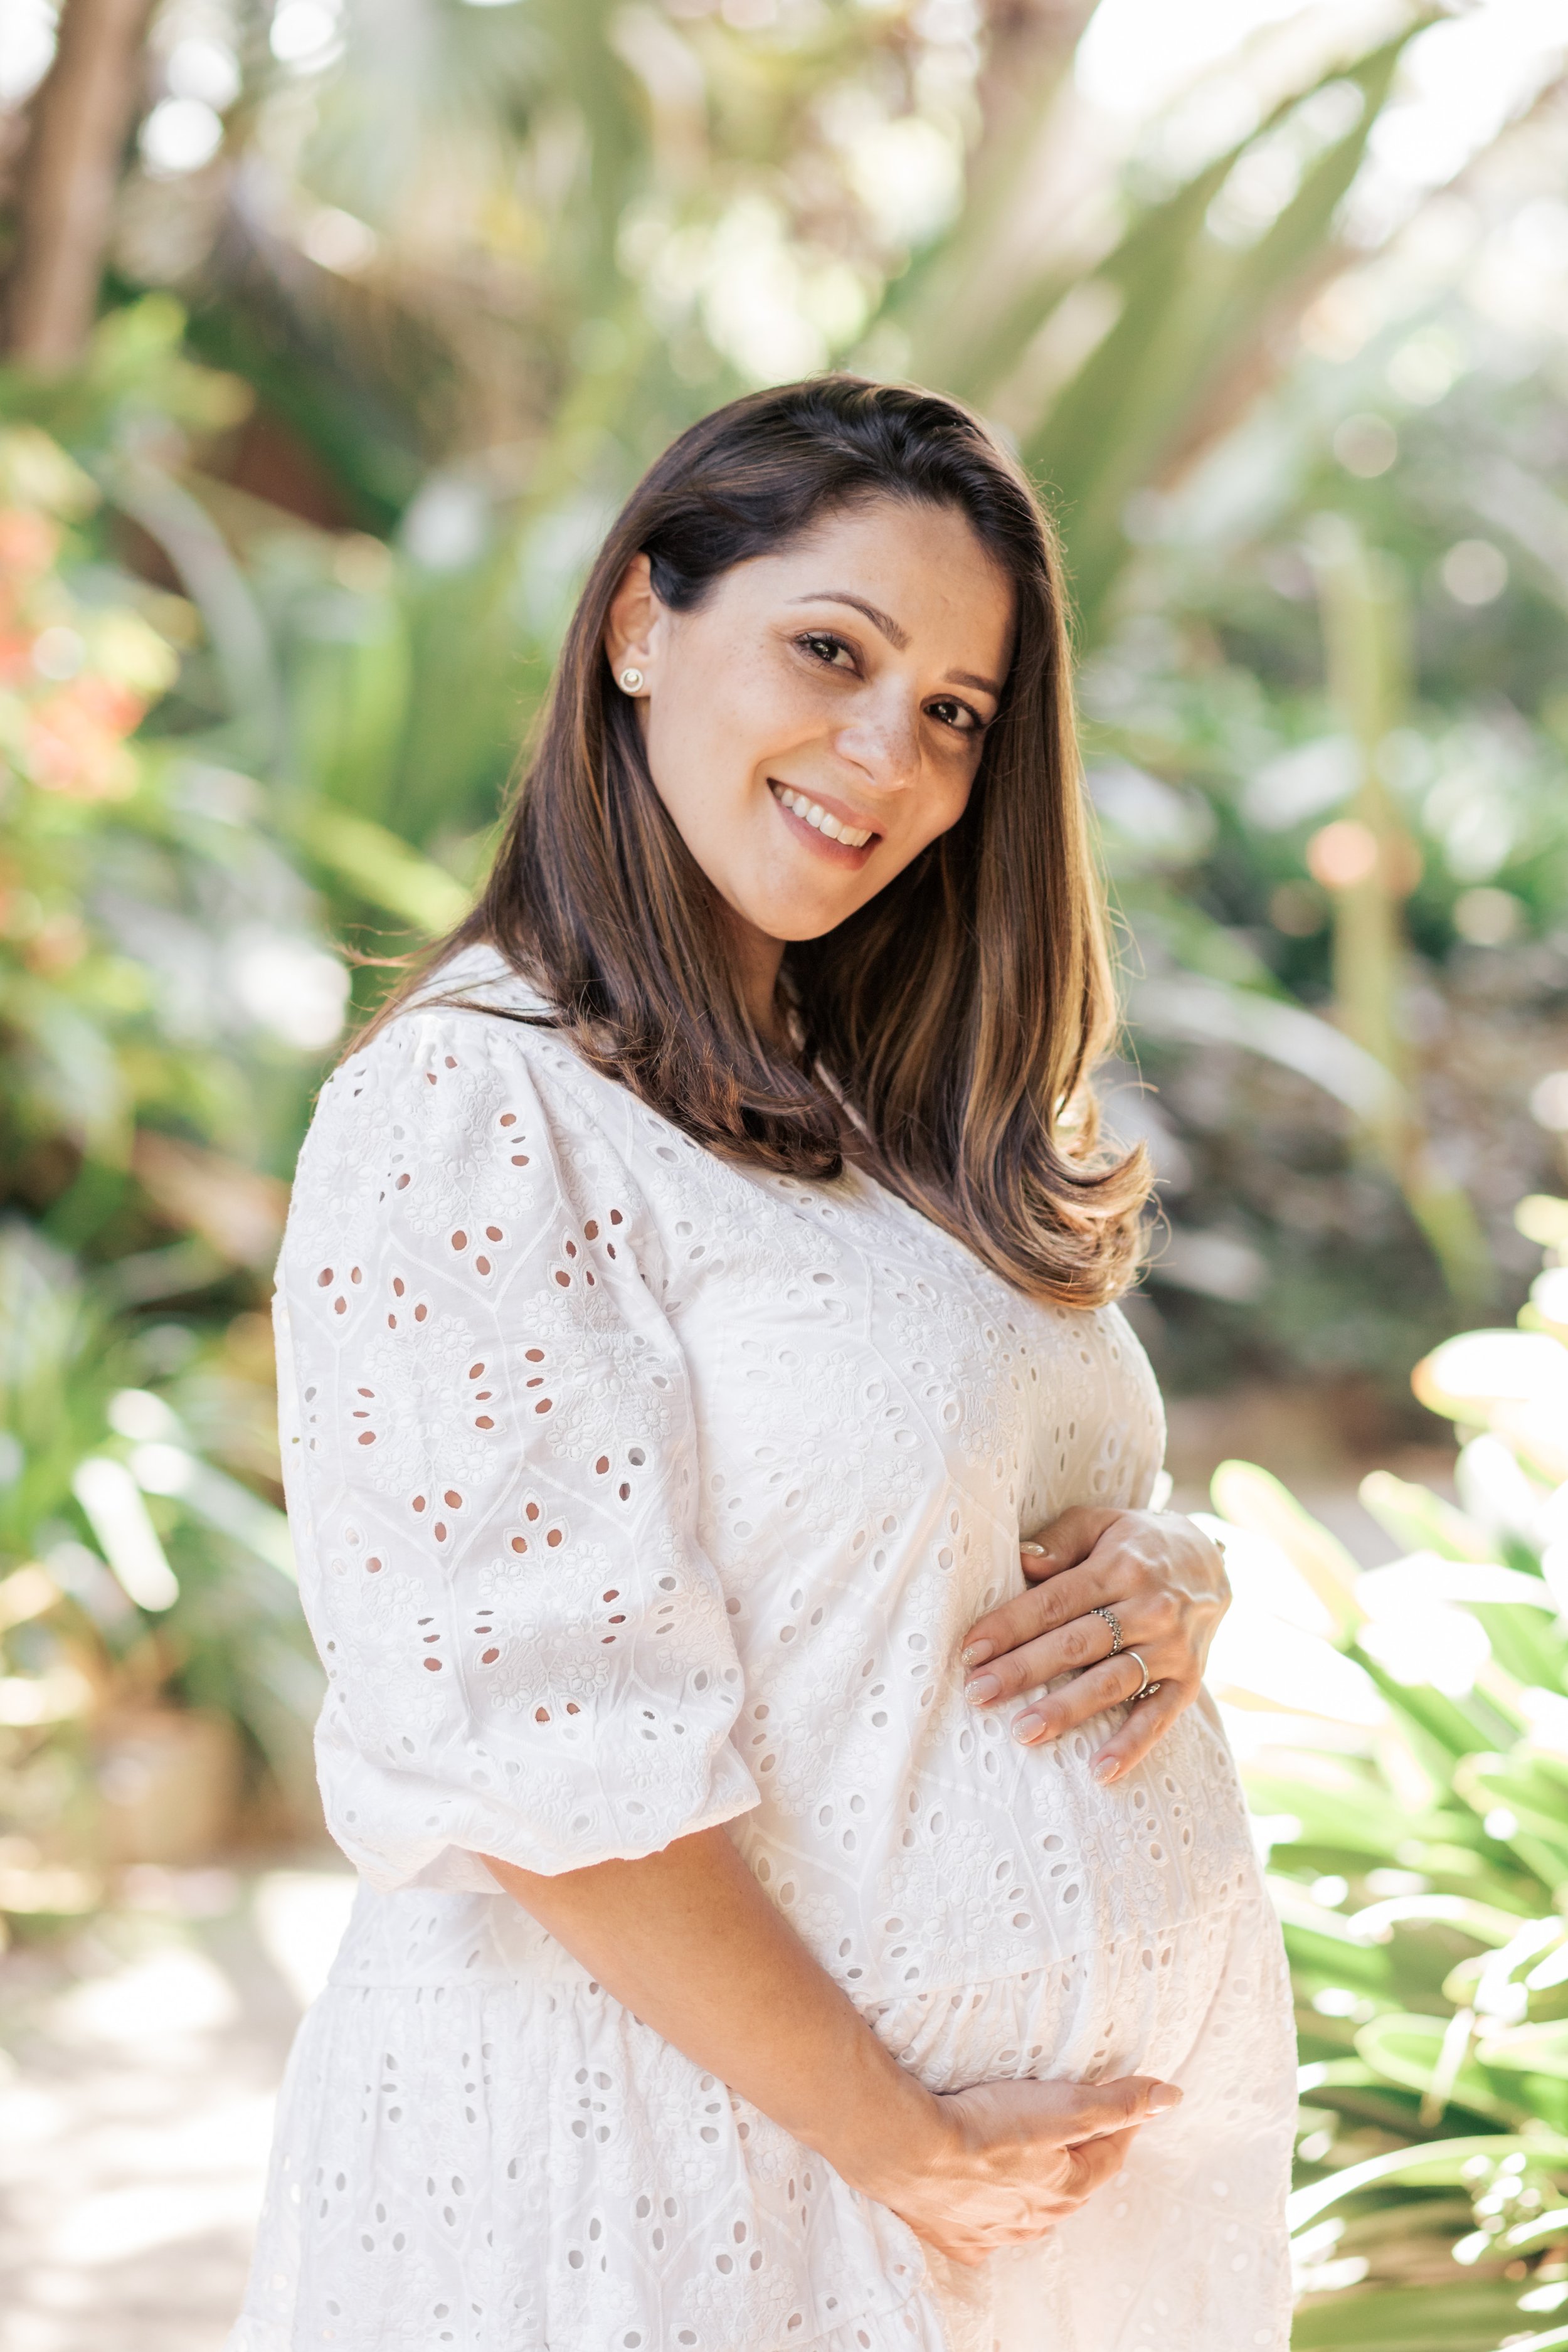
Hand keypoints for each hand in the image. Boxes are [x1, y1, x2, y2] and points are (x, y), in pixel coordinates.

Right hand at [857, 2073, 1181, 2265]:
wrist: (907, 2149)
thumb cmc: (984, 2125)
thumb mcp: (1061, 2105)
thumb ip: (1116, 2102)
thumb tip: (1172, 2096)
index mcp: (1066, 2191)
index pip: (1108, 2156)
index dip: (1120, 2125)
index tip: (1125, 2101)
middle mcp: (1036, 2221)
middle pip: (1068, 2185)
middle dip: (1076, 2156)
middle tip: (1073, 2124)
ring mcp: (994, 2233)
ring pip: (1028, 2211)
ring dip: (1034, 2186)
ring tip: (1026, 2154)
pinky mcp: (956, 2238)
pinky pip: (984, 2228)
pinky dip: (990, 2211)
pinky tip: (981, 2194)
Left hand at [958, 1507, 1229, 1785]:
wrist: (1209, 1561)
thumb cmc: (1134, 1543)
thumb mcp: (1100, 1522)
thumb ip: (1060, 1541)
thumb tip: (1023, 1561)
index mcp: (1119, 1566)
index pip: (1055, 1600)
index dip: (1010, 1625)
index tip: (971, 1650)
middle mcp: (1149, 1607)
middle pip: (1077, 1643)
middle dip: (1024, 1670)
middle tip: (979, 1693)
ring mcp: (1171, 1647)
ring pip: (1111, 1682)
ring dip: (1066, 1709)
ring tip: (1023, 1732)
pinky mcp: (1189, 1679)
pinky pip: (1159, 1717)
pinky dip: (1132, 1745)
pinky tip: (1100, 1770)